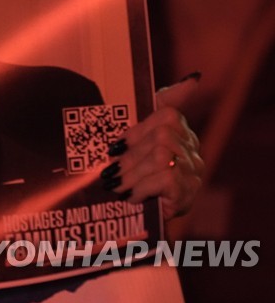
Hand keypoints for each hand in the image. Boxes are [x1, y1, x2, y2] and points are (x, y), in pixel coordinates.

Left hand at [109, 77, 203, 218]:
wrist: (142, 222)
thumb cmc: (132, 178)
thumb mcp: (129, 147)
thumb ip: (139, 120)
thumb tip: (184, 81)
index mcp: (174, 130)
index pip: (169, 109)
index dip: (167, 100)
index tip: (167, 97)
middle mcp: (189, 146)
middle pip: (160, 136)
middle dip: (130, 155)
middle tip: (110, 172)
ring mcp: (192, 168)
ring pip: (161, 156)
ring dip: (132, 173)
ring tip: (116, 186)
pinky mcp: (188, 188)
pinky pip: (165, 178)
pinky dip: (143, 187)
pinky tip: (132, 196)